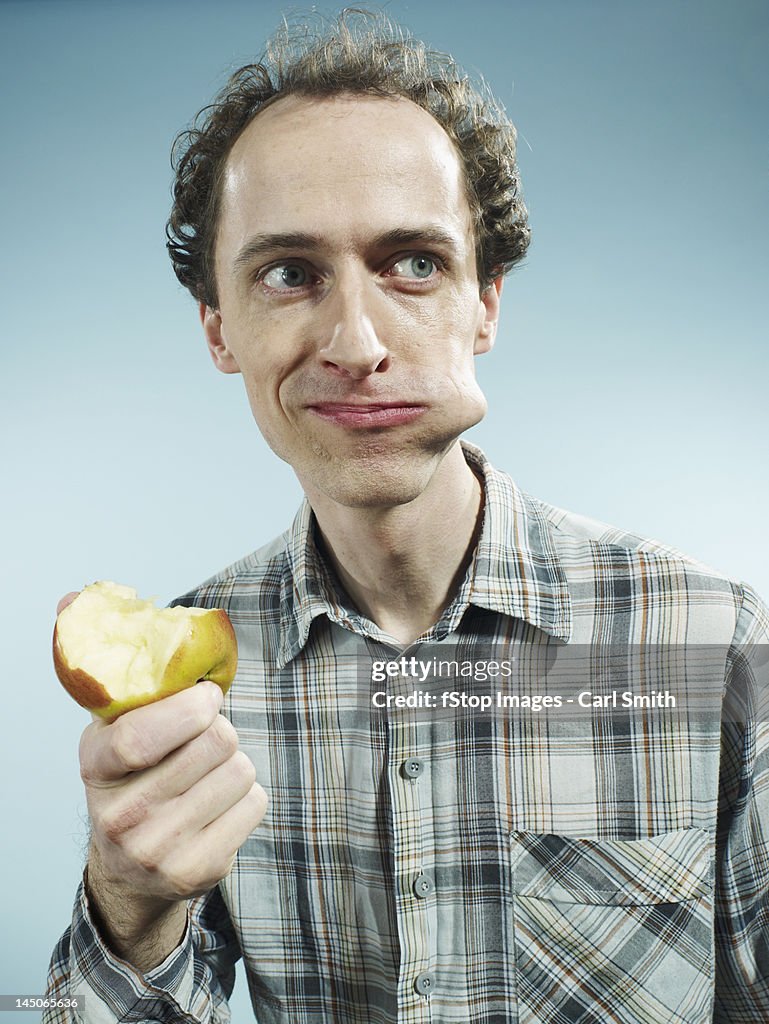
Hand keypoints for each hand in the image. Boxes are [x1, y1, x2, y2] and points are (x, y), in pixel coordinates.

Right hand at [80, 679, 266, 902]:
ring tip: (209, 775)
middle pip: (214, 743)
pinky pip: (255, 803)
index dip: (188, 708)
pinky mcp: (198, 870)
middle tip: (206, 738)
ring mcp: (158, 850)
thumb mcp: (114, 730)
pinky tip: (218, 805)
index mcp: (96, 768)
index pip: (139, 737)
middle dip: (220, 729)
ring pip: (240, 770)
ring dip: (235, 763)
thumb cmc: (134, 777)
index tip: (208, 696)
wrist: (129, 869)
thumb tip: (99, 607)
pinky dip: (247, 796)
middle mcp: (121, 816)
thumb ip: (127, 682)